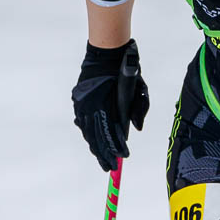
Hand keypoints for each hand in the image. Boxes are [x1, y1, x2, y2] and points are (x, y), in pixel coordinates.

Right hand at [73, 39, 149, 170]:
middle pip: (96, 136)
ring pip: (87, 131)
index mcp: (105, 103)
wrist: (107, 51)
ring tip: (101, 159)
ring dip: (95, 146)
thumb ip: (140, 109)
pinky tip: (92, 142)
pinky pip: (82, 122)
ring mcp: (82, 103)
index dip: (116, 147)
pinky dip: (88, 134)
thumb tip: (136, 130)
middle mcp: (90, 105)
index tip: (123, 157)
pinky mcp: (78, 100)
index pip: (110, 132)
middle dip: (104, 153)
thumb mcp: (139, 88)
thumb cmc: (128, 69)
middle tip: (110, 167)